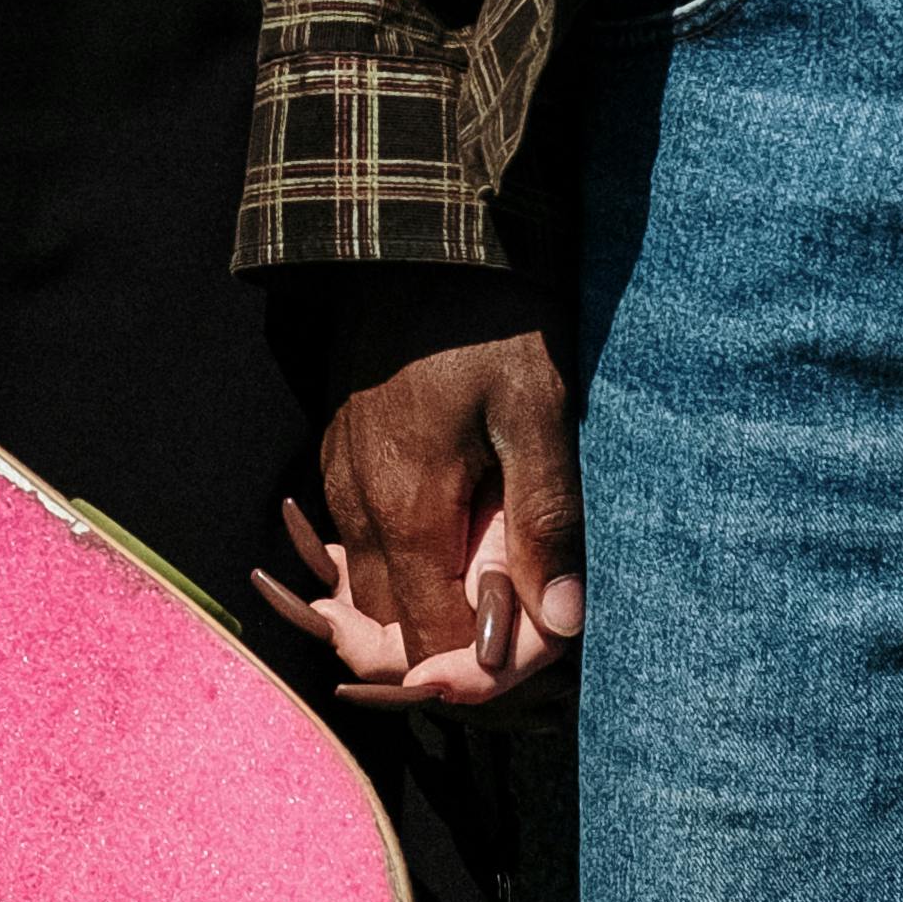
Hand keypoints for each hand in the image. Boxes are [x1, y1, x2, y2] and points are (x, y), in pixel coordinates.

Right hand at [298, 272, 585, 710]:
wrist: (421, 235)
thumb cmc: (492, 322)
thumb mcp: (538, 416)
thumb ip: (546, 522)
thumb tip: (561, 624)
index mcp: (406, 515)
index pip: (427, 644)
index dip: (478, 666)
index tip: (533, 652)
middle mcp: (357, 511)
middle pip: (392, 624)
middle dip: (450, 639)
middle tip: (520, 614)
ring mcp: (340, 479)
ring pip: (371, 581)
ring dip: (425, 596)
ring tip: (492, 574)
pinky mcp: (340, 451)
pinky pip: (361, 535)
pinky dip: (404, 553)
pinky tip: (454, 526)